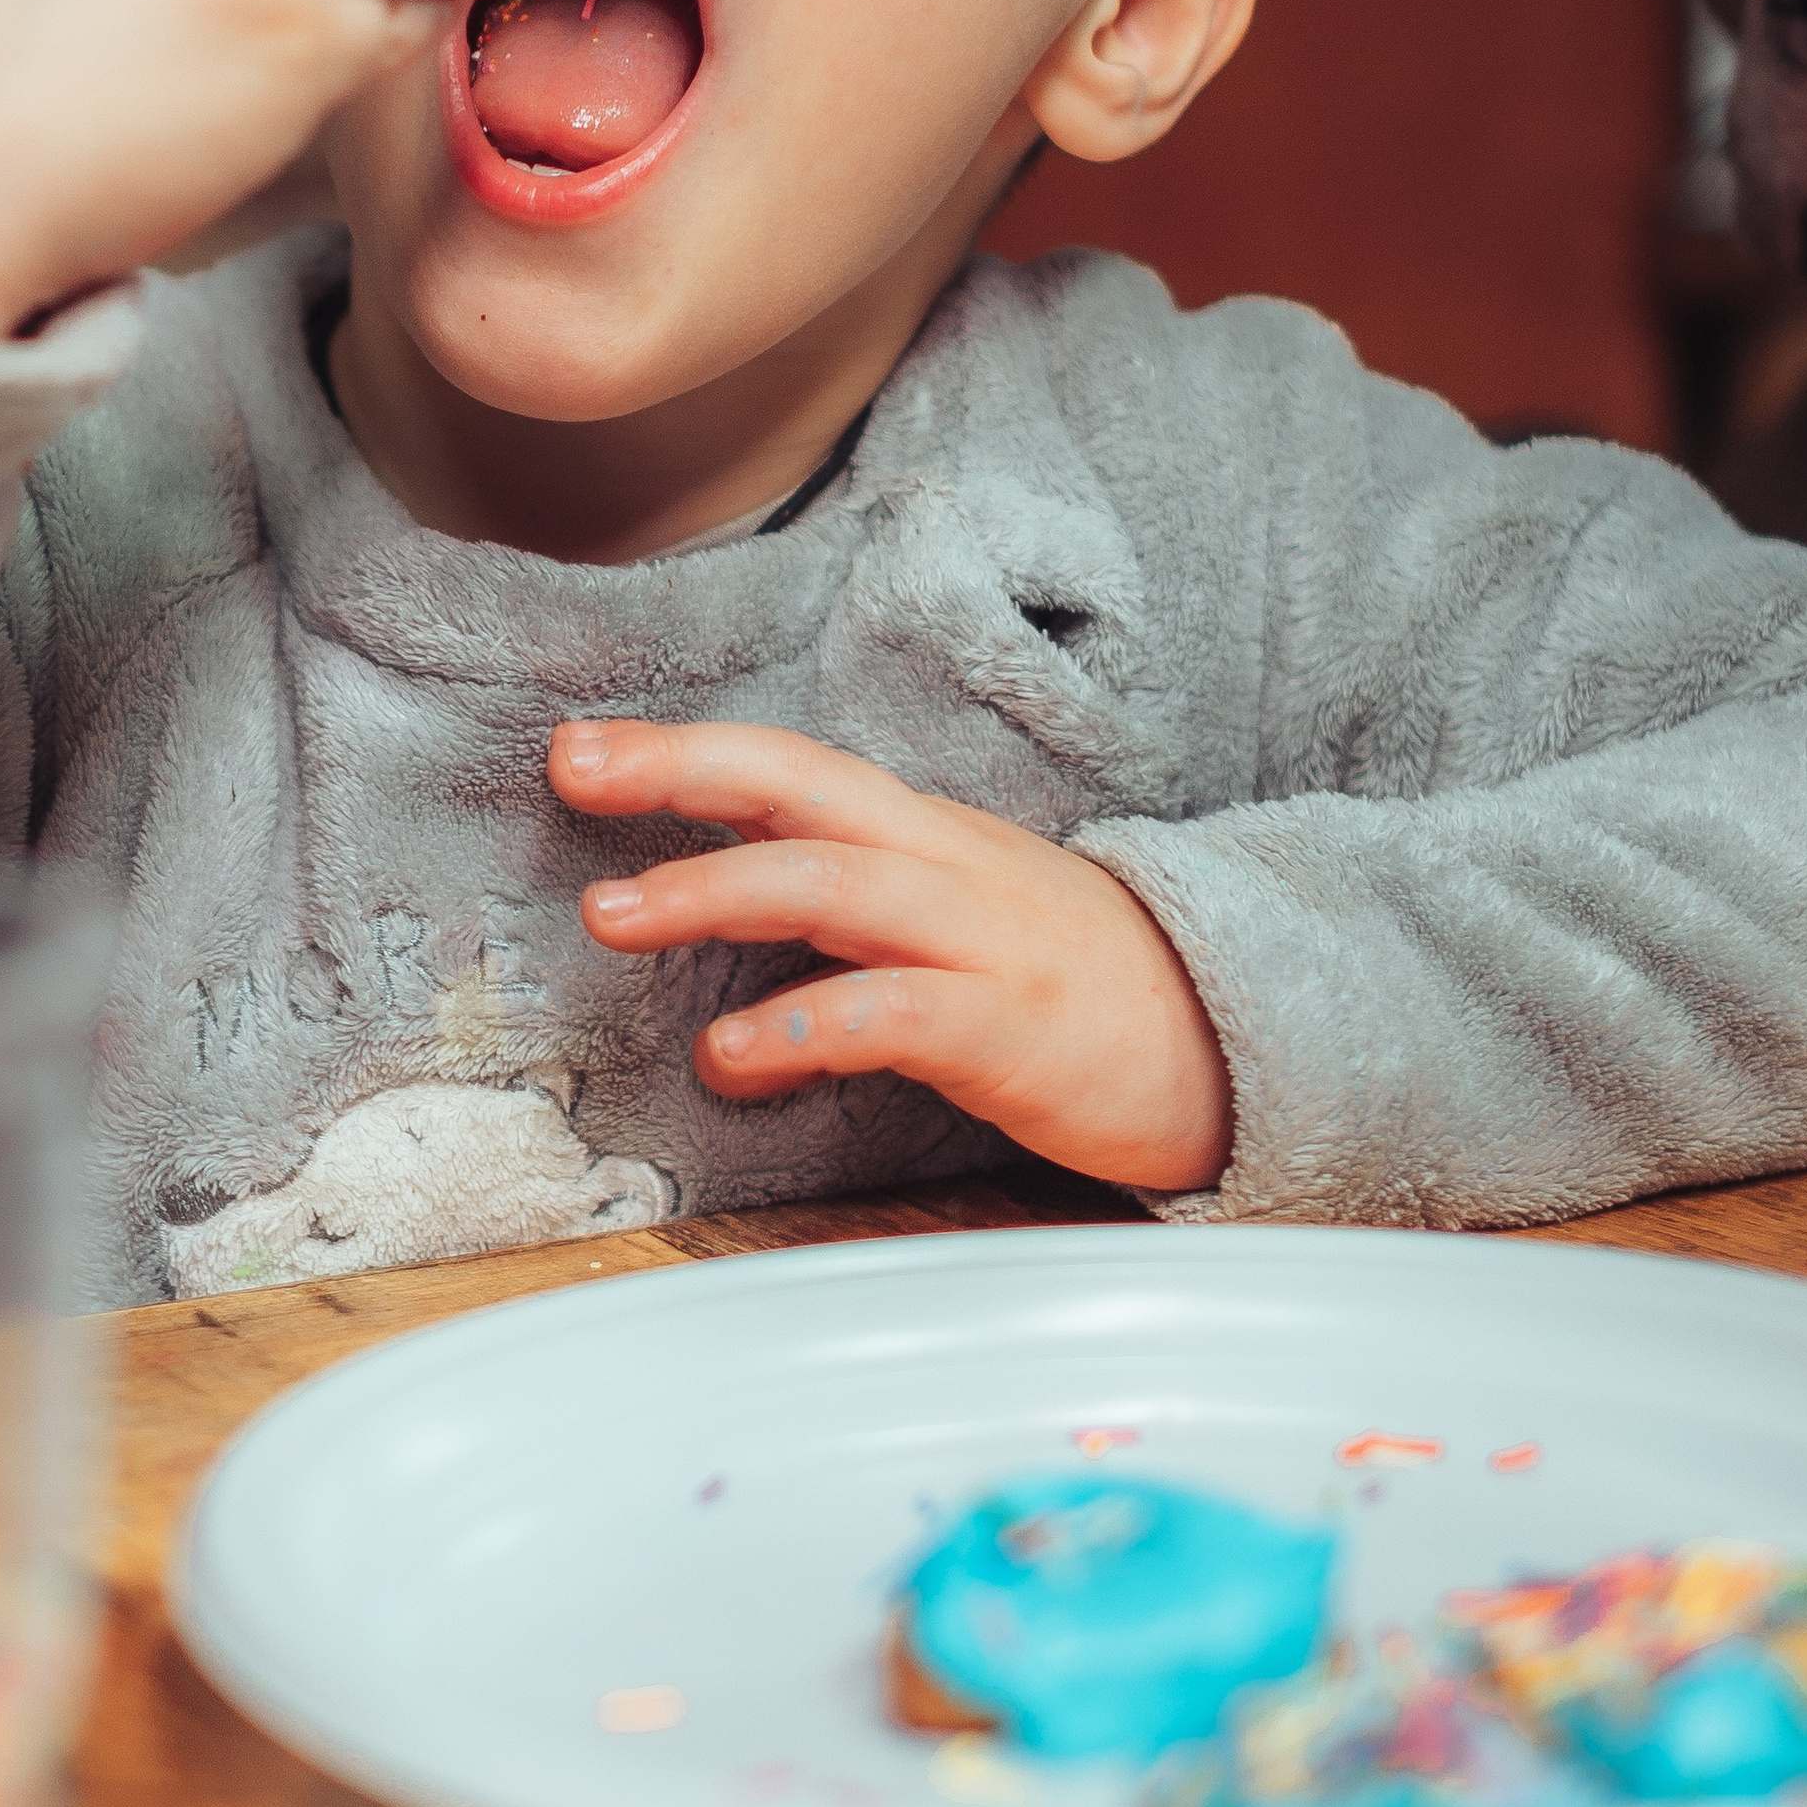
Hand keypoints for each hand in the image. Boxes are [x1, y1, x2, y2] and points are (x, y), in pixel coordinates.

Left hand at [551, 718, 1230, 1192]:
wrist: (1235, 1042)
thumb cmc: (1077, 986)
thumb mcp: (958, 916)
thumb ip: (850, 902)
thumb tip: (729, 894)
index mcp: (925, 839)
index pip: (793, 770)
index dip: (686, 751)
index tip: (580, 747)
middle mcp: (944, 867)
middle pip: (800, 789)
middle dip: (680, 769)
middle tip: (571, 768)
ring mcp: (978, 941)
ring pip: (829, 884)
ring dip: (710, 890)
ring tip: (611, 915)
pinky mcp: (1007, 1028)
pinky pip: (891, 1015)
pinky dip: (801, 1027)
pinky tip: (730, 1059)